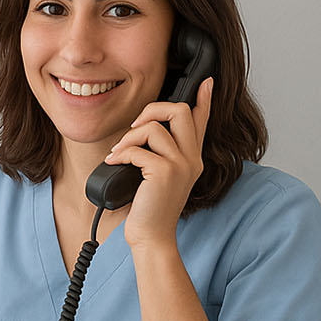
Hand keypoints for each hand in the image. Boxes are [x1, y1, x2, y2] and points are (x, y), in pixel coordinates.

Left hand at [104, 76, 213, 251]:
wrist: (151, 237)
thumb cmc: (149, 209)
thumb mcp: (157, 177)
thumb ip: (157, 155)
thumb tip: (142, 131)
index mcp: (191, 158)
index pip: (201, 121)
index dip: (204, 99)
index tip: (207, 82)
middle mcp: (191, 159)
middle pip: (180, 111)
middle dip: (152, 109)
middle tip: (135, 127)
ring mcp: (180, 165)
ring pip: (154, 127)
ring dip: (129, 137)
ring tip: (119, 152)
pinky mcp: (164, 173)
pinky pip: (137, 149)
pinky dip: (120, 154)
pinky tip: (114, 163)